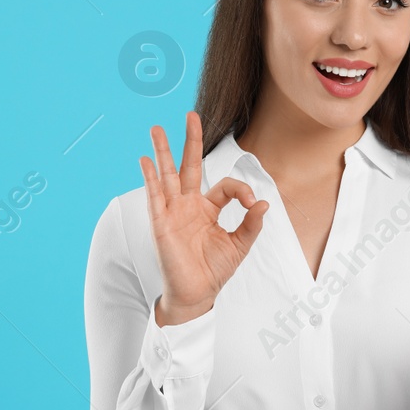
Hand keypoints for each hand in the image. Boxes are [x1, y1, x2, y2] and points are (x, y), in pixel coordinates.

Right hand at [142, 111, 268, 325]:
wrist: (196, 294)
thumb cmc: (214, 270)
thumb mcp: (239, 245)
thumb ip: (251, 224)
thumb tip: (263, 203)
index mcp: (208, 208)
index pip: (225, 186)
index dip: (241, 190)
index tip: (252, 203)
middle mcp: (189, 205)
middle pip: (189, 165)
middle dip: (190, 140)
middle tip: (190, 115)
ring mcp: (173, 211)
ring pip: (168, 174)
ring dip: (162, 151)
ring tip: (156, 128)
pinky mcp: (161, 223)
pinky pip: (155, 196)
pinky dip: (150, 177)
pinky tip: (146, 160)